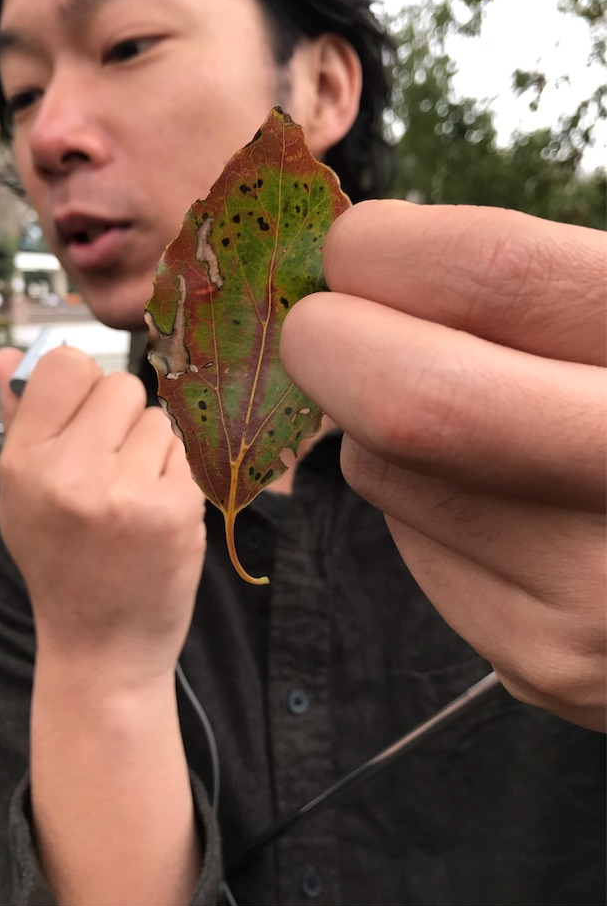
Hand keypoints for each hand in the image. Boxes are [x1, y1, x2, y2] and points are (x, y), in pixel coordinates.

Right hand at [0, 346, 205, 687]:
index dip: (83, 386)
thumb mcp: (22, 494)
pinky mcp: (174, 511)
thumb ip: (21, 418)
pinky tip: (156, 516)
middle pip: (122, 386)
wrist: (102, 647)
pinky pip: (187, 455)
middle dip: (122, 420)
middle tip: (110, 470)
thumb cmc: (60, 561)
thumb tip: (9, 354)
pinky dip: (177, 479)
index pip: (67, 364)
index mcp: (24, 463)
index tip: (85, 418)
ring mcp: (126, 493)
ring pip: (160, 421)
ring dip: (152, 451)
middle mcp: (70, 474)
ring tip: (130, 500)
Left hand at [280, 200, 605, 730]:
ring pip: (379, 470)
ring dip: (375, 423)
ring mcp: (590, 597)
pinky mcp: (540, 660)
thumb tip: (370, 255)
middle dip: (328, 340)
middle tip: (326, 321)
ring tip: (455, 416)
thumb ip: (529, 285)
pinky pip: (407, 539)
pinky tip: (489, 499)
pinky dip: (415, 498)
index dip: (386, 247)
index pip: (493, 276)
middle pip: (406, 400)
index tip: (357, 246)